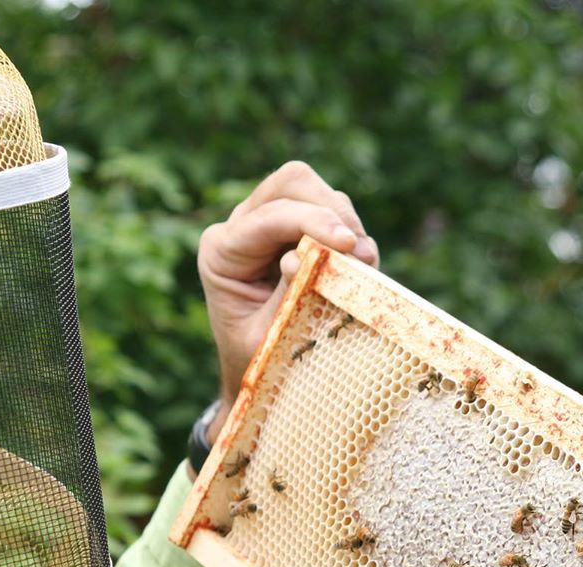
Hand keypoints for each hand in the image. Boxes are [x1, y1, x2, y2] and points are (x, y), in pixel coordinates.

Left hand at [197, 161, 378, 439]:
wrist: (250, 367)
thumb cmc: (253, 357)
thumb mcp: (267, 338)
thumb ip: (285, 298)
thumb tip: (305, 258)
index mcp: (220, 252)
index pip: (269, 217)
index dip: (312, 223)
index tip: (347, 244)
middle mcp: (239, 228)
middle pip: (291, 183)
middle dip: (330, 210)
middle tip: (358, 252)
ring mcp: (265, 223)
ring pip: (312, 190)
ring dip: (344, 220)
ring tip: (362, 264)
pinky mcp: (292, 228)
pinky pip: (327, 208)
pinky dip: (348, 231)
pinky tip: (358, 263)